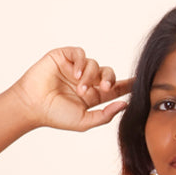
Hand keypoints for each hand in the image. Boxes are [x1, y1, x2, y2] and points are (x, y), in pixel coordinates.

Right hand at [10, 47, 132, 132]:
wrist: (33, 105)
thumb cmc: (56, 116)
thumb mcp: (84, 121)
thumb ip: (105, 115)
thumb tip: (124, 104)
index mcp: (93, 96)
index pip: (114, 88)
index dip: (127, 85)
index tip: (141, 82)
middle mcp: (86, 80)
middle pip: (108, 73)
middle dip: (109, 79)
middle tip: (103, 88)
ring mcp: (76, 68)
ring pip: (94, 63)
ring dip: (90, 76)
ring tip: (80, 89)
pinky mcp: (65, 57)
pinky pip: (81, 53)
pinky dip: (81, 62)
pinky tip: (75, 74)